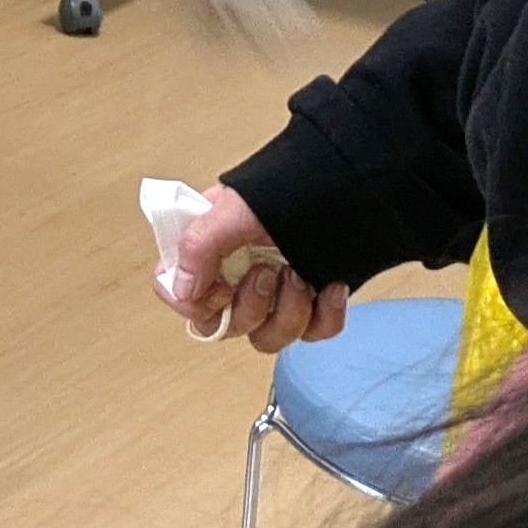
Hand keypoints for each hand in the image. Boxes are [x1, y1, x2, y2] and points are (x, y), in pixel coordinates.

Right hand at [155, 183, 345, 351]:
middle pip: (225, 327)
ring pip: (268, 338)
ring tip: (298, 275)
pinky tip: (331, 287)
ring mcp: (274, 297)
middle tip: (267, 272)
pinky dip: (325, 316)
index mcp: (209, 252)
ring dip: (287, 313)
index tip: (220, 288)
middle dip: (250, 307)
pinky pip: (314, 334)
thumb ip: (199, 243)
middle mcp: (236, 279)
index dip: (195, 304)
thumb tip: (181, 287)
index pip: (179, 295)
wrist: (348, 190)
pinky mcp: (311, 307)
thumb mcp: (235, 208)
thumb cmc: (288, 189)